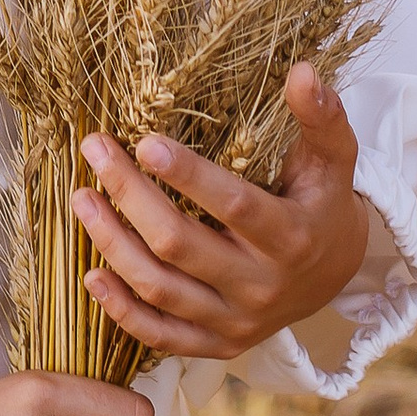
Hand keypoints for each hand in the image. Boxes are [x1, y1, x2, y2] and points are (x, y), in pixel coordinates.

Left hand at [73, 62, 370, 360]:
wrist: (335, 277)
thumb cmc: (322, 204)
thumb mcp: (333, 159)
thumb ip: (321, 117)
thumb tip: (303, 71)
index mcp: (292, 238)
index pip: (234, 206)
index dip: (189, 176)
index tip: (143, 142)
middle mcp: (262, 287)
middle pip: (181, 246)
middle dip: (131, 197)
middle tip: (95, 151)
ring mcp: (237, 322)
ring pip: (162, 291)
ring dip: (113, 247)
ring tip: (81, 200)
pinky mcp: (217, 345)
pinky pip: (161, 337)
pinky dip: (123, 311)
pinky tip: (91, 276)